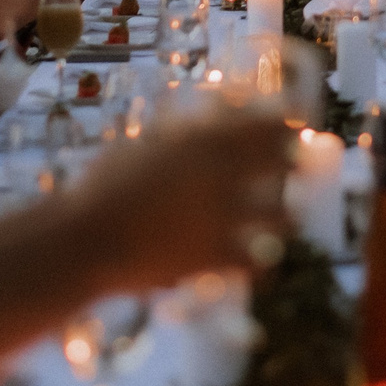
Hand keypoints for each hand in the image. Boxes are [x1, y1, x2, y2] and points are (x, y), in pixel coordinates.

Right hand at [65, 110, 296, 289]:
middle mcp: (221, 174)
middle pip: (282, 160)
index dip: (286, 123)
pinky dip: (265, 264)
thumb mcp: (143, 147)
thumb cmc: (105, 186)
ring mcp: (222, 216)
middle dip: (294, 162)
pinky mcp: (214, 256)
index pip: (266, 123)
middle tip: (298, 163)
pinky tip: (268, 264)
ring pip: (281, 213)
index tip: (293, 123)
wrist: (88, 239)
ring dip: (287, 214)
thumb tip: (203, 121)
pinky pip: (258, 261)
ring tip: (291, 216)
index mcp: (202, 140)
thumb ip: (178, 133)